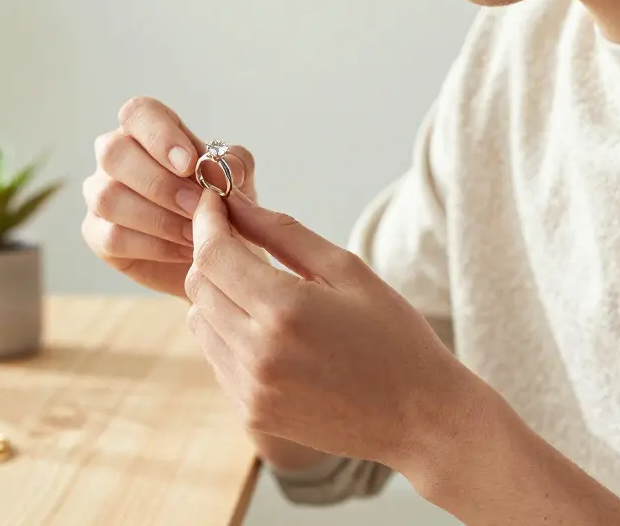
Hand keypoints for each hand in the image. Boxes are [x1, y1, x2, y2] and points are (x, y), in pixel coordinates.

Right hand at [82, 97, 256, 297]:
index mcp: (147, 130)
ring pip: (109, 198)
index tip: (190, 164)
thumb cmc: (219, 206)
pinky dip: (154, 246)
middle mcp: (117, 156)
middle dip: (160, 183)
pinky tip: (183, 251)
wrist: (215, 256)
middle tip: (197, 206)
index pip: (137, 113)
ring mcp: (100, 193)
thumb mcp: (238, 181)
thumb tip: (223, 168)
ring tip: (196, 235)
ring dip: (159, 219)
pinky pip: (112, 237)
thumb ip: (234, 165)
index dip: (159, 136)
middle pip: (114, 153)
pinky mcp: (97, 233)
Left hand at [184, 187, 467, 467]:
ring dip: (219, 296)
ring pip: (200, 322)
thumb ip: (283, 233)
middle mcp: (257, 355)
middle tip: (243, 241)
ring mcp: (250, 391)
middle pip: (199, 286)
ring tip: (263, 292)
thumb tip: (235, 203)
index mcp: (284, 311)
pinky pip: (217, 358)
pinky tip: (271, 332)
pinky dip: (229, 334)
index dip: (207, 221)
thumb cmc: (393, 336)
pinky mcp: (251, 414)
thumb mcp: (347, 271)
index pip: (213, 254)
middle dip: (213, 255)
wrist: (420, 417)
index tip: (213, 202)